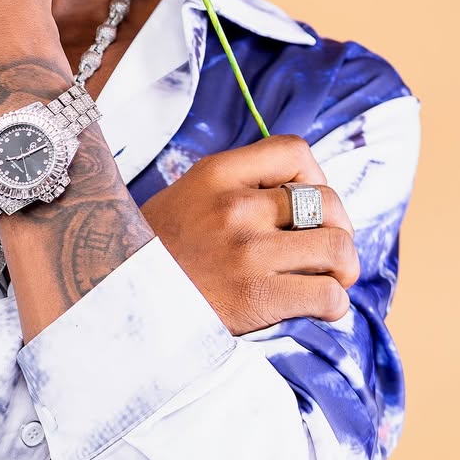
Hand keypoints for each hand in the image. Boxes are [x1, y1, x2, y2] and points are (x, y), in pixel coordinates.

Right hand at [140, 134, 358, 334]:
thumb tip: (298, 194)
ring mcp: (247, 251)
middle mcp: (235, 206)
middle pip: (327, 202)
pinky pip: (328, 295)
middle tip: (325, 252)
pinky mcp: (256, 297)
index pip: (295, 151)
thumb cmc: (157, 253)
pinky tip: (315, 308)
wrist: (117, 300)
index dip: (315, 178)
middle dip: (338, 229)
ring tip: (328, 280)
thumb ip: (235, 188)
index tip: (305, 206)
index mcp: (216, 174)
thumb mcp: (187, 197)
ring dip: (342, 268)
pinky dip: (333, 305)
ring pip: (337, 248)